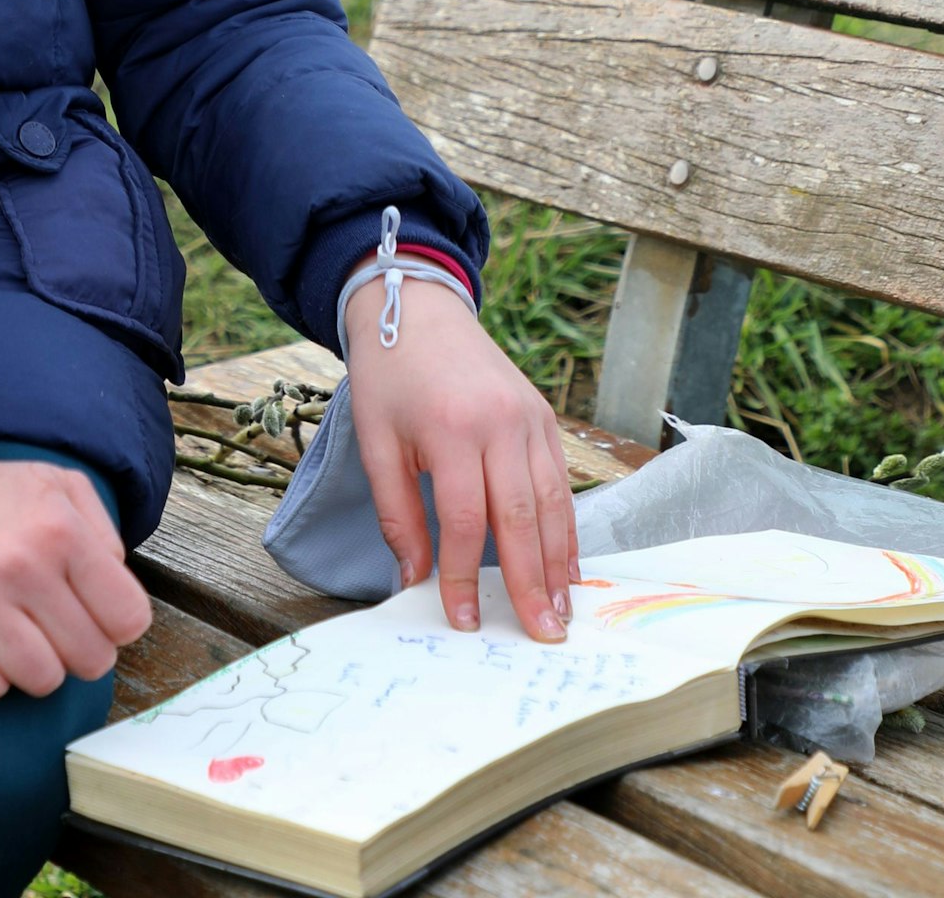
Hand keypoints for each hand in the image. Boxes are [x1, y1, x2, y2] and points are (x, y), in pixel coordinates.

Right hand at [0, 406, 152, 701]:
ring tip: (21, 637)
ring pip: (42, 681)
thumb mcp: (59, 485)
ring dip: (37, 669)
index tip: (96, 616)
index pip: (128, 618)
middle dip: (81, 652)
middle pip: (91, 659)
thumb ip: (104, 533)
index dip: (118, 625)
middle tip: (56, 629)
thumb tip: (119, 589)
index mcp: (62, 529)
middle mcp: (24, 564)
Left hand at [344, 275, 575, 643]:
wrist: (418, 308)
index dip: (465, 576)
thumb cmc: (388, 376)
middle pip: (520, 518)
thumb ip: (396, 512)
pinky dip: (566, 525)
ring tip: (561, 611)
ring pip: (551, 502)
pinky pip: (560, 479)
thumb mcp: (375, 441)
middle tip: (542, 634)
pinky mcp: (543, 415)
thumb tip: (414, 579)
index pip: (466, 521)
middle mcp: (500, 424)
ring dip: (559, 562)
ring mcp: (529, 418)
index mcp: (452, 429)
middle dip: (531, 584)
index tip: (464, 620)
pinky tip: (567, 562)